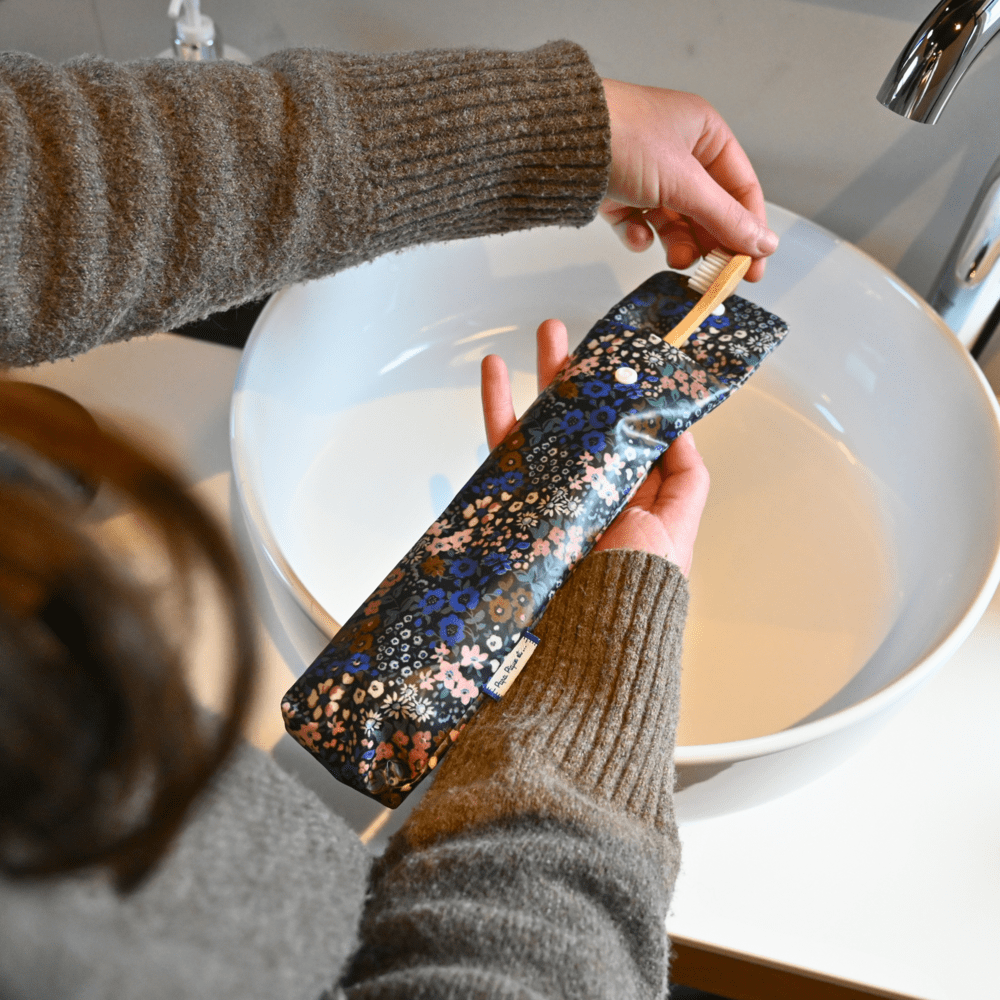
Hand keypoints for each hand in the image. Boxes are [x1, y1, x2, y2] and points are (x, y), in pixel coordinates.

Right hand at [481, 319, 709, 575]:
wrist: (592, 627)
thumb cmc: (639, 583)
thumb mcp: (679, 523)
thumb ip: (686, 475)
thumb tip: (678, 425)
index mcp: (634, 491)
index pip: (628, 430)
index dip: (624, 393)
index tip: (624, 356)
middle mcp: (594, 488)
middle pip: (587, 417)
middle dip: (584, 373)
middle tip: (578, 335)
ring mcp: (555, 492)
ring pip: (548, 423)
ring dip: (545, 377)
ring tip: (545, 335)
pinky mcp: (521, 501)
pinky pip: (506, 448)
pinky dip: (497, 408)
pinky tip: (495, 372)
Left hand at [600, 79, 777, 282]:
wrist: (556, 139)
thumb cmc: (622, 138)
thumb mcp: (683, 182)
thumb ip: (724, 217)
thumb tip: (763, 244)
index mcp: (703, 133)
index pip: (740, 187)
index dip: (750, 229)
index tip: (753, 267)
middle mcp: (676, 150)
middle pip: (707, 208)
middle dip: (711, 242)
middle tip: (717, 276)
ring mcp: (645, 172)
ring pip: (674, 219)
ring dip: (679, 243)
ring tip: (679, 260)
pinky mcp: (616, 191)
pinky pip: (637, 222)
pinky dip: (638, 235)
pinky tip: (636, 236)